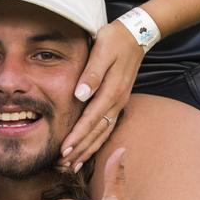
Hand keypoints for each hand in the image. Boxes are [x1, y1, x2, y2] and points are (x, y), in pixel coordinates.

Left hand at [59, 21, 143, 169]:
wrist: (136, 34)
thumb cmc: (115, 39)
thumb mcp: (102, 49)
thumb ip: (92, 73)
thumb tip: (80, 95)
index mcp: (111, 90)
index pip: (91, 119)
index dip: (77, 136)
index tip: (64, 150)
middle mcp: (117, 101)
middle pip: (97, 132)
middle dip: (80, 150)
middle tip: (63, 165)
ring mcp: (119, 103)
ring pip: (103, 133)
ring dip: (88, 150)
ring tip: (73, 164)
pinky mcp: (118, 101)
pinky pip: (107, 127)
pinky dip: (96, 141)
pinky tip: (88, 148)